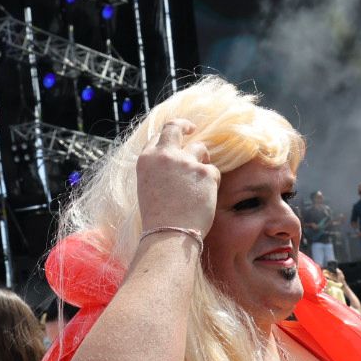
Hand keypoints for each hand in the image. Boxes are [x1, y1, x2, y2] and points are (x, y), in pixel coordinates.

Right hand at [136, 118, 218, 236]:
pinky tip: (203, 199)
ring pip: (200, 149)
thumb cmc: (158, 219)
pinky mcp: (205, 172)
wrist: (169, 235)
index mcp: (146, 160)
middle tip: (192, 128)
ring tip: (199, 183)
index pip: (157, 137)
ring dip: (202, 160)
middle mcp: (165, 155)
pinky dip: (211, 184)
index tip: (176, 138)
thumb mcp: (148, 188)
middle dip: (185, 125)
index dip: (167, 137)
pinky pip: (213, 171)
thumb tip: (173, 161)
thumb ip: (158, 170)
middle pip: (175, 127)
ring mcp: (186, 162)